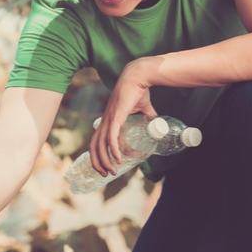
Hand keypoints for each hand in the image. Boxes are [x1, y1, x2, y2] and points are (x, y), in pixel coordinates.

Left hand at [90, 58, 157, 176]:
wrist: (138, 77)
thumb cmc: (139, 90)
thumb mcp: (143, 108)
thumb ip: (149, 116)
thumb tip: (158, 124)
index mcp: (108, 119)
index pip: (98, 140)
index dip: (102, 154)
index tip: (114, 164)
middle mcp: (105, 121)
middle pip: (94, 146)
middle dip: (98, 162)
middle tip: (106, 175)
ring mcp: (109, 119)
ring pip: (101, 145)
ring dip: (105, 160)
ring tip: (112, 172)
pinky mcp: (116, 117)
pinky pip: (111, 137)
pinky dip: (113, 150)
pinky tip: (118, 159)